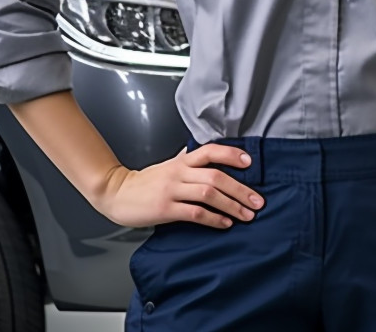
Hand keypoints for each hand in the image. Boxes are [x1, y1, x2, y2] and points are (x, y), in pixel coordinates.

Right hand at [94, 145, 265, 229]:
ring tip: (247, 215)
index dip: (231, 154)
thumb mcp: (170, 165)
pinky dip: (213, 219)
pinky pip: (194, 213)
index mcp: (182, 161)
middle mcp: (180, 172)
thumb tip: (210, 154)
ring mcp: (172, 190)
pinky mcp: (165, 209)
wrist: (117, 193)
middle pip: (216, 176)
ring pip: (208, 193)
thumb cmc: (146, 181)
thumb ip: (189, 159)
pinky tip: (225, 224)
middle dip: (241, 189)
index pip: (211, 151)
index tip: (250, 162)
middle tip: (258, 201)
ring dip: (231, 205)